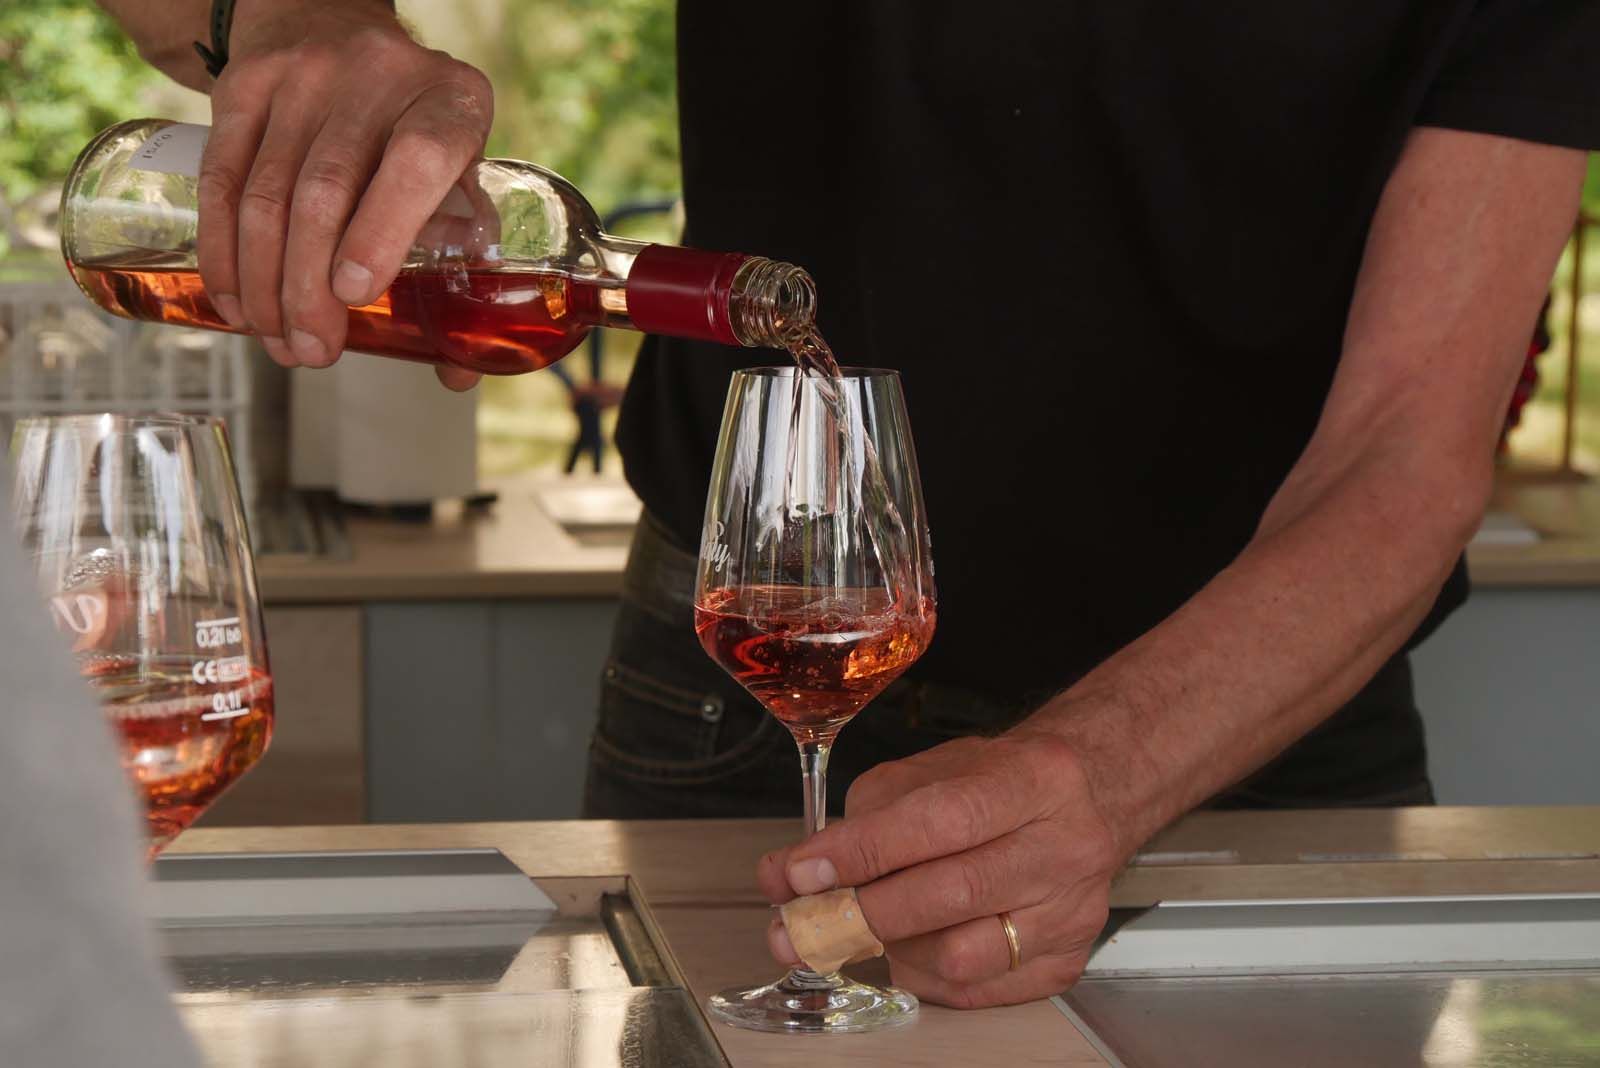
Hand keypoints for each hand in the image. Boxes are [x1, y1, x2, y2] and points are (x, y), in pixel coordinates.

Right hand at [198, 0, 490, 390]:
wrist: (334, 26)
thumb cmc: (412, 123)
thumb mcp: (458, 166)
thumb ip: (464, 258)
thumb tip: (457, 371)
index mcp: (449, 102)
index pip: (419, 162)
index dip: (383, 232)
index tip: (356, 295)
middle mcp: (378, 76)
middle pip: (327, 192)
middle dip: (309, 288)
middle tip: (312, 350)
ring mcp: (304, 75)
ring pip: (267, 193)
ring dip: (265, 282)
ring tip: (277, 340)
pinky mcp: (244, 83)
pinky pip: (221, 177)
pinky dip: (223, 250)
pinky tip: (234, 299)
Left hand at [757, 730, 1122, 1007]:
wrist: (1093, 797)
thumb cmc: (1004, 781)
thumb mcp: (938, 767)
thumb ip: (868, 814)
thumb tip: (798, 874)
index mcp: (1033, 778)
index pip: (938, 820)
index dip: (861, 851)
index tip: (798, 872)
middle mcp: (1063, 845)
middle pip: (951, 893)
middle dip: (862, 912)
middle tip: (804, 923)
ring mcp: (1071, 910)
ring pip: (961, 955)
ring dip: (896, 947)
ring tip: (878, 923)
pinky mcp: (1067, 961)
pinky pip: (977, 991)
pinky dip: (927, 975)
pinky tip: (917, 944)